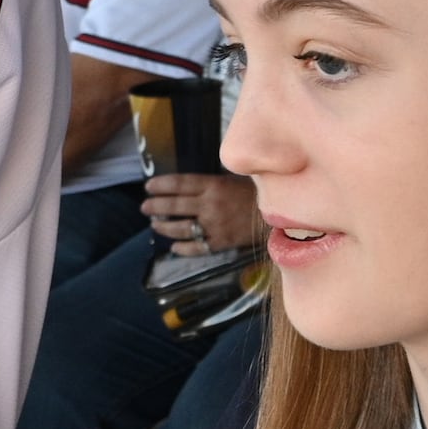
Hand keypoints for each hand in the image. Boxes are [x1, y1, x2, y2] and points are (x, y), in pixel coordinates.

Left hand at [142, 172, 263, 254]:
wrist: (282, 214)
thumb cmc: (256, 193)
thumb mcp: (232, 179)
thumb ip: (209, 184)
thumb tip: (184, 188)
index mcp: (213, 184)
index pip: (179, 183)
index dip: (160, 185)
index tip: (148, 187)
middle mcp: (210, 205)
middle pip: (175, 205)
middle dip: (156, 207)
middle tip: (145, 207)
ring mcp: (214, 225)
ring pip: (181, 228)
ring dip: (164, 227)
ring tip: (156, 225)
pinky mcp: (221, 243)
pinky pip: (196, 247)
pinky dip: (183, 248)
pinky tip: (174, 248)